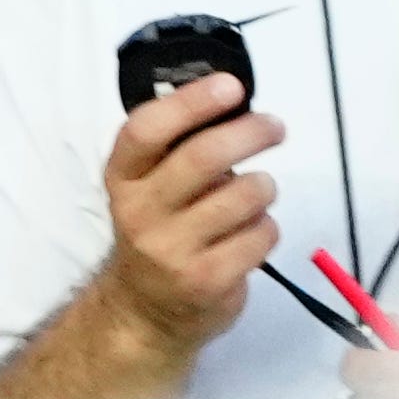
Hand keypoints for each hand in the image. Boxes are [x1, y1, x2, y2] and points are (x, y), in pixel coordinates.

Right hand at [92, 73, 283, 355]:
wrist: (145, 311)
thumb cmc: (160, 231)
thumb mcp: (150, 187)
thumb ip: (179, 148)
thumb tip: (234, 102)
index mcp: (123, 179)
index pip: (146, 130)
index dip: (191, 103)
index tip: (231, 86)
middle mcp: (139, 212)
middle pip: (203, 157)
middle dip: (250, 133)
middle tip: (275, 127)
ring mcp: (171, 249)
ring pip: (245, 196)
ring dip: (263, 188)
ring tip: (255, 195)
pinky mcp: (207, 280)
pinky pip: (260, 235)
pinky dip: (266, 228)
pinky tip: (248, 235)